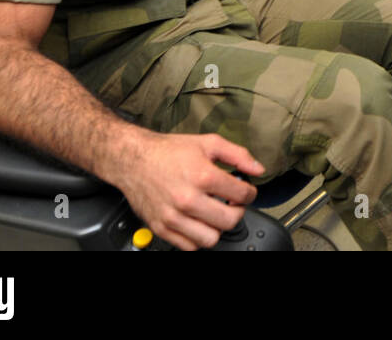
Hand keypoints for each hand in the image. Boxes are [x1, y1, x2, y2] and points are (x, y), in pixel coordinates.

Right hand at [114, 131, 262, 250]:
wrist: (133, 159)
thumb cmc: (168, 151)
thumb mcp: (208, 143)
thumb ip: (238, 155)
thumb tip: (258, 169)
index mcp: (202, 176)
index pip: (242, 194)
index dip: (250, 192)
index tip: (245, 190)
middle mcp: (187, 199)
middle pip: (230, 220)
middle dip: (237, 211)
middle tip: (232, 203)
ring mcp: (173, 217)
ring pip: (210, 239)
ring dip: (217, 228)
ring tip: (214, 214)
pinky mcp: (161, 228)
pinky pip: (189, 247)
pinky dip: (198, 238)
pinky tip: (198, 222)